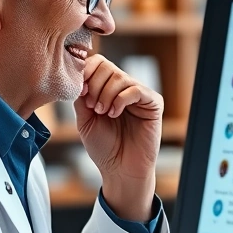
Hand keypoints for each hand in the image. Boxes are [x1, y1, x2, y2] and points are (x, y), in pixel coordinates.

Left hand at [75, 54, 162, 220]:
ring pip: (119, 77)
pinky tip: (115, 114)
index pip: (97, 64)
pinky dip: (120, 100)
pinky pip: (135, 89)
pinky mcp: (153, 103)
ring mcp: (139, 94)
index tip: (81, 92)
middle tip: (93, 107)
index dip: (86, 72)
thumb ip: (81, 97)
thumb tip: (78, 76)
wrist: (120, 169)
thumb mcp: (84, 120)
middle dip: (94, 85)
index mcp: (107, 89)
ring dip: (106, 95)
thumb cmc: (104, 148)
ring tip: (103, 113)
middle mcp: (124, 88)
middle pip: (107, 66)